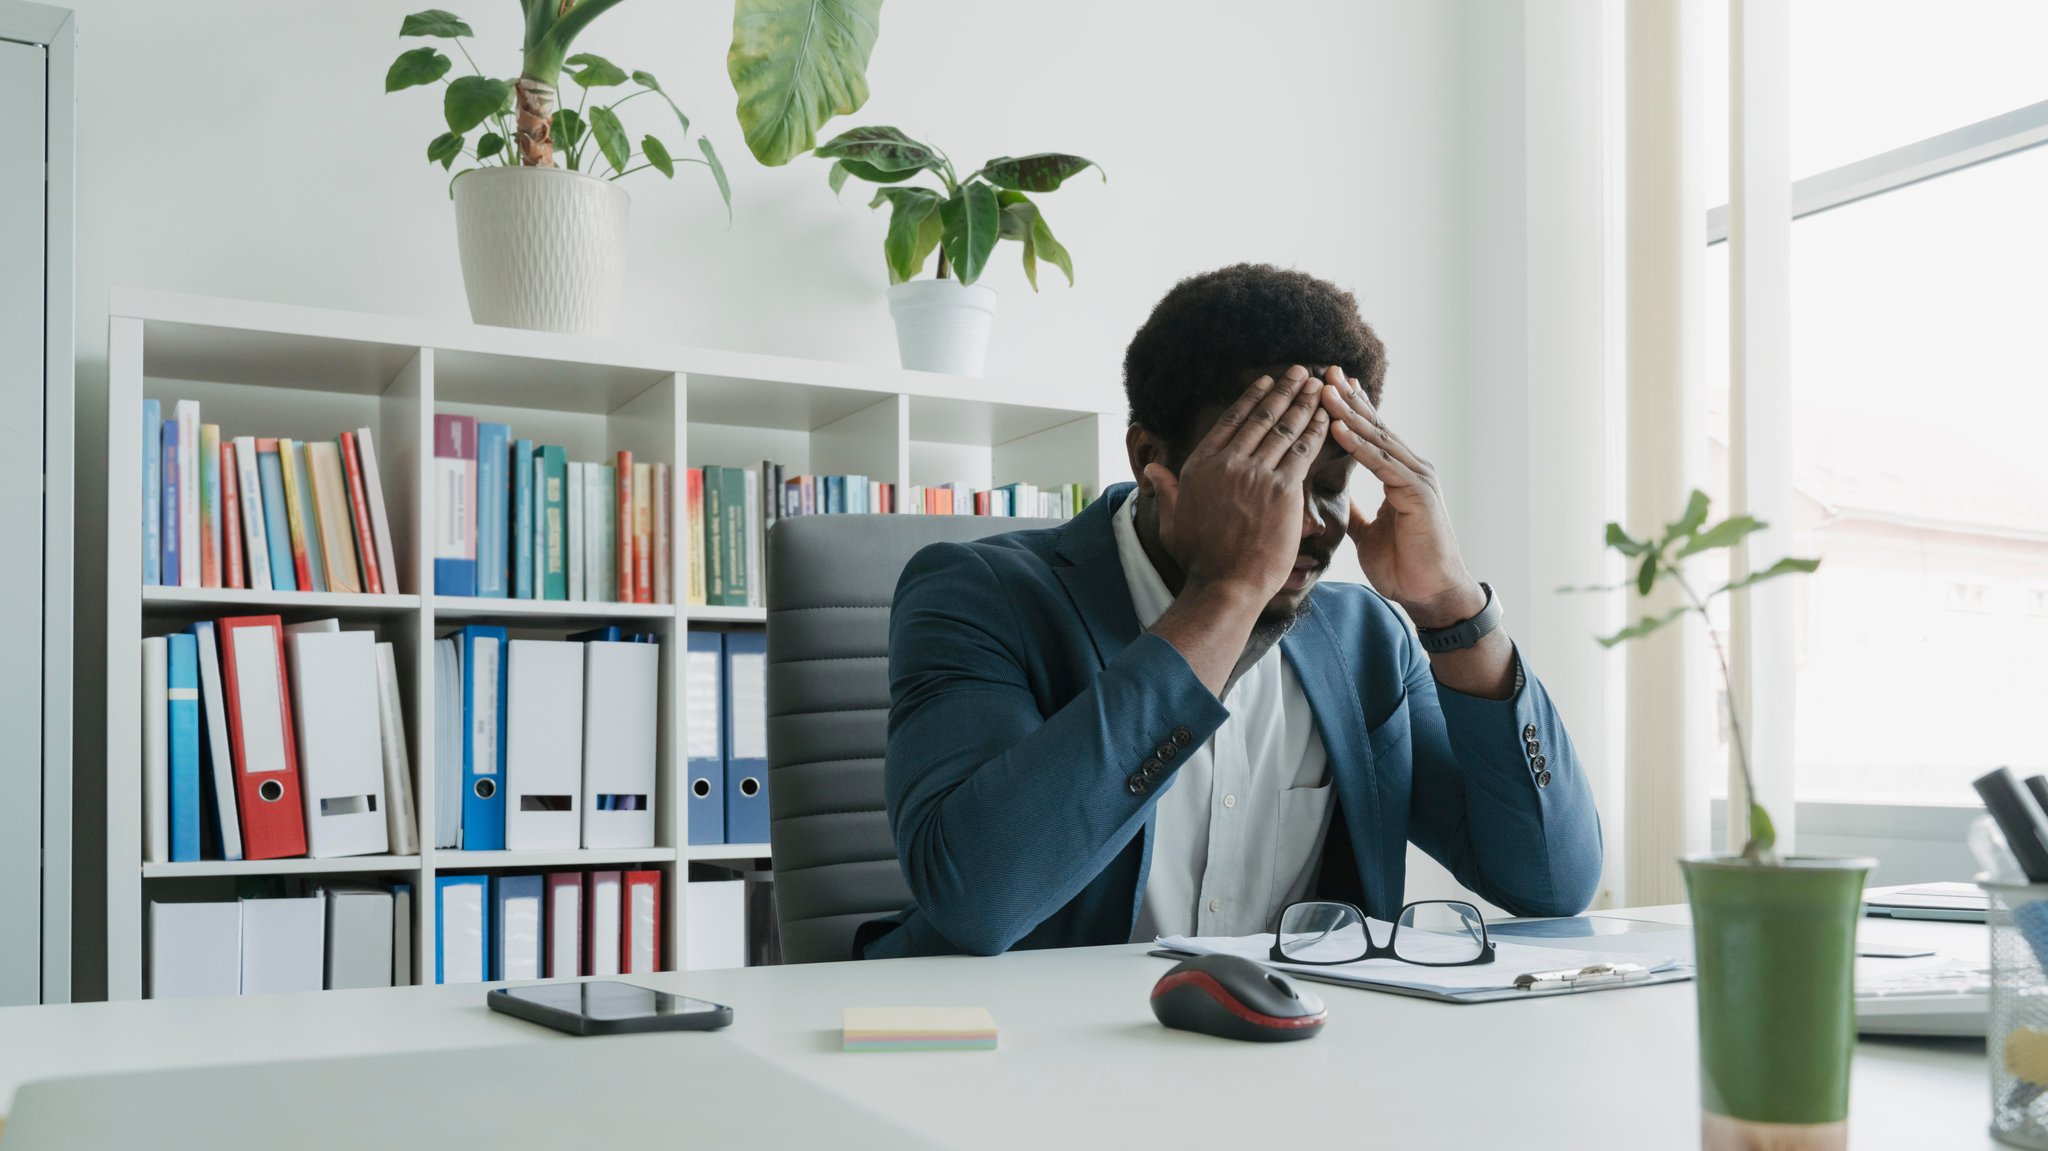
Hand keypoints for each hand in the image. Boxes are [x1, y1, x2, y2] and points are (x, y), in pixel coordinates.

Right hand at [1144, 366, 1330, 602]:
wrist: (1225, 584)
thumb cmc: (1199, 559)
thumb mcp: (1172, 520)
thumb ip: (1165, 488)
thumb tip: (1151, 468)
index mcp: (1201, 466)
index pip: (1231, 422)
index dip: (1252, 398)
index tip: (1266, 383)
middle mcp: (1228, 463)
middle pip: (1262, 418)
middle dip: (1284, 391)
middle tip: (1298, 372)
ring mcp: (1256, 474)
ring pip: (1285, 429)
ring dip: (1304, 403)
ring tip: (1318, 385)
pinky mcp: (1283, 490)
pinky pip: (1303, 451)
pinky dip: (1316, 430)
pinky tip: (1327, 416)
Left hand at [1317, 368, 1482, 627]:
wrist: (1431, 595)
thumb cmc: (1404, 566)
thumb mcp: (1368, 533)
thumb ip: (1355, 511)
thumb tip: (1336, 498)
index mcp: (1399, 475)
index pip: (1372, 434)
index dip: (1351, 410)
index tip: (1328, 387)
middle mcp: (1411, 469)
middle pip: (1375, 426)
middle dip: (1349, 399)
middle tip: (1326, 371)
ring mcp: (1417, 478)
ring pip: (1377, 439)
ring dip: (1349, 413)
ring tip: (1325, 390)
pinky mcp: (1418, 493)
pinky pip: (1382, 464)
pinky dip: (1359, 445)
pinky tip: (1339, 427)